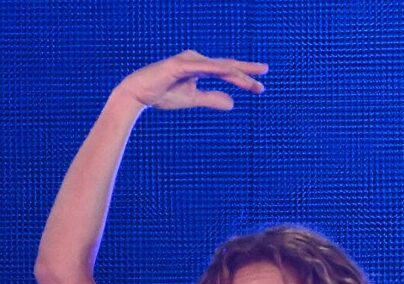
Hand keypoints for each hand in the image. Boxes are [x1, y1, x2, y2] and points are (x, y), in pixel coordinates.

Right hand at [116, 50, 267, 110]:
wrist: (138, 94)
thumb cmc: (163, 95)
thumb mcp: (193, 99)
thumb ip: (212, 99)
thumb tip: (233, 104)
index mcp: (200, 67)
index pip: (226, 71)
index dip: (244, 78)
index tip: (260, 87)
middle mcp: (197, 60)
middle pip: (227, 65)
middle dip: (246, 71)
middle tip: (266, 71)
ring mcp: (189, 60)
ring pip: (218, 67)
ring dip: (236, 75)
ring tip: (252, 83)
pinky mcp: (181, 65)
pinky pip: (204, 68)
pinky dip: (218, 71)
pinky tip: (231, 74)